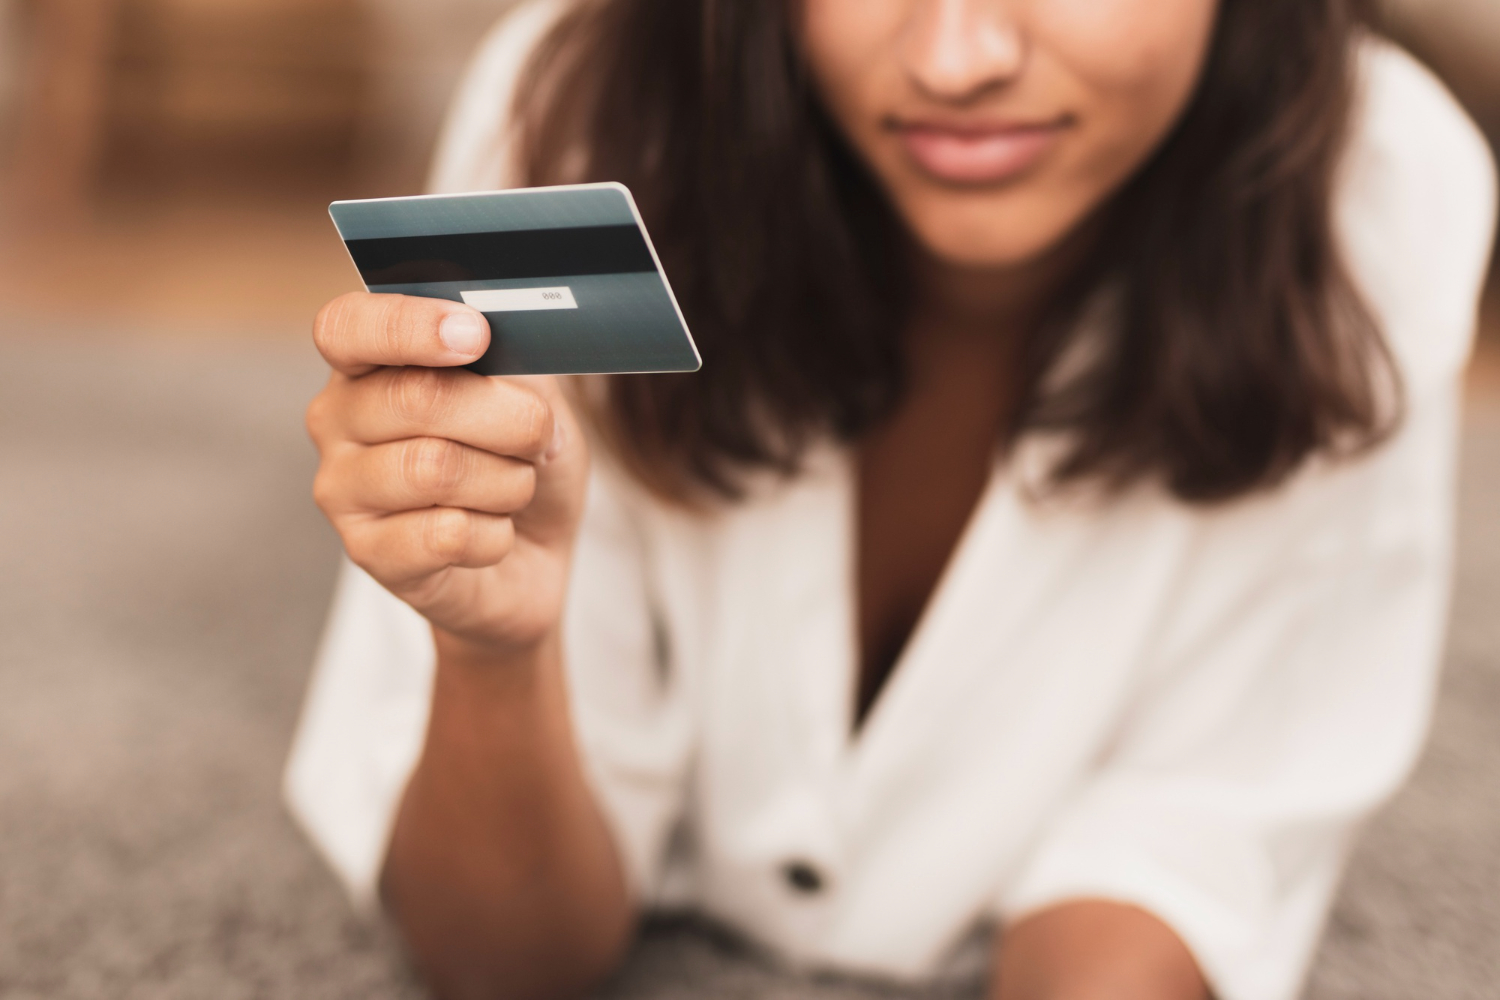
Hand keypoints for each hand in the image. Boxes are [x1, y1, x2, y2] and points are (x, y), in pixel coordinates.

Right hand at [307, 292, 589, 653]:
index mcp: (367, 362)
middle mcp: (337, 420)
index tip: (475, 335)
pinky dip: (494, 535)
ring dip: (506, 481)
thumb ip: (512, 365)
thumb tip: (501, 355)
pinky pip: (445, 534)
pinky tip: (490, 533)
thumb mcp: (534, 397)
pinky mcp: (367, 553)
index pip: (348, 327)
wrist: (534, 552)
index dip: (409, 327)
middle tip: (536, 436)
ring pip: (435, 469)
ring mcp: (342, 490)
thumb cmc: (521, 461)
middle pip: (416, 399)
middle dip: (508, 419)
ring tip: (513, 489)